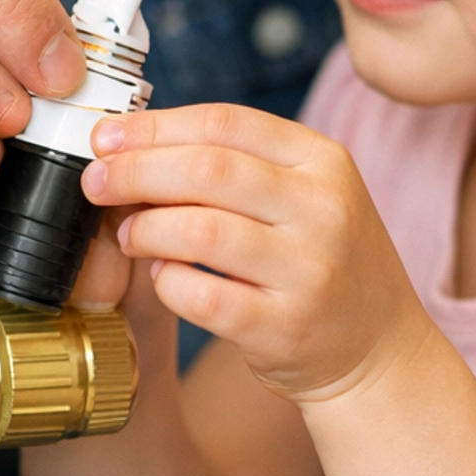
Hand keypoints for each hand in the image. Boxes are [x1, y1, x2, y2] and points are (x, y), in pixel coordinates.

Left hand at [80, 102, 427, 403]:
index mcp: (324, 160)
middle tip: (96, 182)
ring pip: (199, 230)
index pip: (225, 122)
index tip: (107, 138)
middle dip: (134, 171)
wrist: (380, 352)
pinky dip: (166, 282)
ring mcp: (308, 271)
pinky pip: (201, 295)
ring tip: (128, 235)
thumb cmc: (322, 262)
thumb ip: (237, 164)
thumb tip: (133, 145)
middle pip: (206, 169)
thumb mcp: (305, 195)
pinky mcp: (284, 327)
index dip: (154, 126)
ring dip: (145, 228)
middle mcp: (324, 209)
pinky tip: (162, 278)